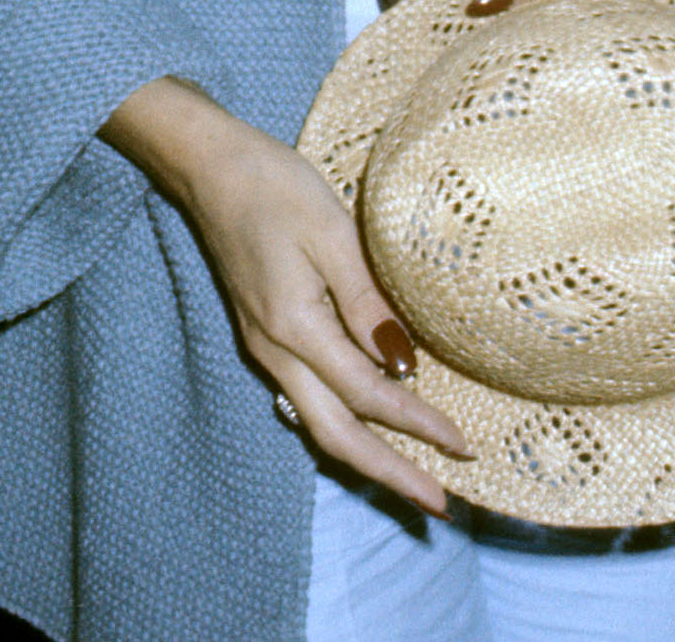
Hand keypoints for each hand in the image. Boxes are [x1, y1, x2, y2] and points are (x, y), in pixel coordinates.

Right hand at [101, 77, 468, 514]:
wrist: (212, 169)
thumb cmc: (276, 189)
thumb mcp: (334, 234)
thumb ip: (368, 303)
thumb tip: (403, 365)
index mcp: (294, 330)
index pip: (368, 396)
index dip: (417, 426)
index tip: (462, 448)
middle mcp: (276, 354)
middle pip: (337, 436)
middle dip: (389, 474)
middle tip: (439, 506)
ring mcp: (267, 349)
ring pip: (320, 423)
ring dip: (367, 456)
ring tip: (411, 478)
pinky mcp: (268, 334)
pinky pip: (309, 398)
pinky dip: (345, 423)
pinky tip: (370, 423)